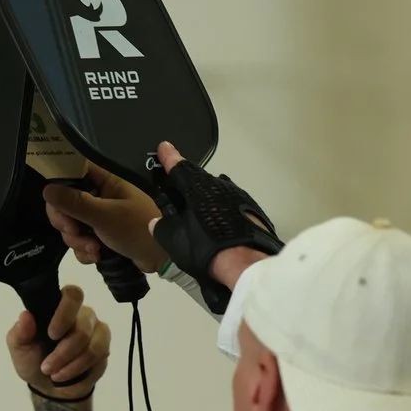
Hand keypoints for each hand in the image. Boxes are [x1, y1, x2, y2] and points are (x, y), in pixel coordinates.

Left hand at [10, 286, 110, 397]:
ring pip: (93, 343)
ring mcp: (96, 330)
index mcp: (59, 306)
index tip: (51, 334)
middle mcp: (81, 314)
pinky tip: (66, 374)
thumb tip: (25, 315)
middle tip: (47, 367)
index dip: (65, 313)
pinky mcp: (104, 347)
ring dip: (72, 363)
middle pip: (83, 325)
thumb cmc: (33, 360)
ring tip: (55, 374)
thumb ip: (20, 332)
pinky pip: (98, 355)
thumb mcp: (19, 348)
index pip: (72, 295)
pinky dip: (79, 368)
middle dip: (64, 351)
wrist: (47, 385)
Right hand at [43, 165, 163, 272]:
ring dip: (77, 241)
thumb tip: (47, 189)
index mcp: (104, 181)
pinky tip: (96, 257)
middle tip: (73, 233)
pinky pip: (82, 240)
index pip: (71, 174)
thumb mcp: (104, 216)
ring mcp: (100, 216)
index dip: (59, 189)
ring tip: (93, 250)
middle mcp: (100, 195)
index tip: (57, 207)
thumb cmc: (137, 229)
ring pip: (72, 225)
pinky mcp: (102, 235)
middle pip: (66, 203)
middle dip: (67, 223)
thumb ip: (75, 202)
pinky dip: (85, 250)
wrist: (163, 258)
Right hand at [154, 140, 273, 295]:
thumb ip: (162, 227)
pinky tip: (220, 226)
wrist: (247, 264)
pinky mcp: (253, 211)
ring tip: (200, 214)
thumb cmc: (206, 248)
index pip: (178, 167)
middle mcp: (220, 185)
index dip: (169, 157)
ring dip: (207, 199)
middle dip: (188, 185)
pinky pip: (231, 206)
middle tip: (179, 194)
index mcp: (197, 186)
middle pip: (200, 181)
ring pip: (218, 193)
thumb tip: (157, 222)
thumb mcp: (174, 241)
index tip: (164, 146)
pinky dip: (222, 211)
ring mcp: (239, 197)